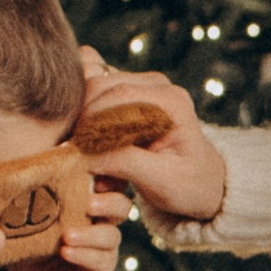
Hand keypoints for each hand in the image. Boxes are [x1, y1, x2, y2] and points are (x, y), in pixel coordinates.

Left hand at [2, 174, 128, 270]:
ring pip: (112, 236)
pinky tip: (65, 251)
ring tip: (67, 235)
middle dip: (108, 202)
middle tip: (88, 203)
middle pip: (121, 205)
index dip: (108, 175)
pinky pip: (101, 261)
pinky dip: (83, 255)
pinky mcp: (101, 268)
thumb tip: (28, 160)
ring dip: (91, 235)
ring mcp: (104, 244)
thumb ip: (35, 186)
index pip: (110, 181)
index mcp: (90, 197)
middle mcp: (103, 219)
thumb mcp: (31, 208)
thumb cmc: (29, 233)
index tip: (91, 170)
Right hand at [76, 43, 226, 220]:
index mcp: (172, 101)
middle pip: (102, 86)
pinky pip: (96, 95)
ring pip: (94, 87)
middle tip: (69, 149)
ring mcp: (143, 86)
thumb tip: (85, 153)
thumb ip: (126, 163)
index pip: (119, 95)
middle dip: (81, 116)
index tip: (74, 147)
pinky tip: (84, 141)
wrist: (201, 182)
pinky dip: (84, 115)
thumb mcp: (161, 181)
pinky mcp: (130, 94)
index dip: (90, 117)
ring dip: (80, 116)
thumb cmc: (186, 185)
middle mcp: (158, 85)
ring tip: (78, 148)